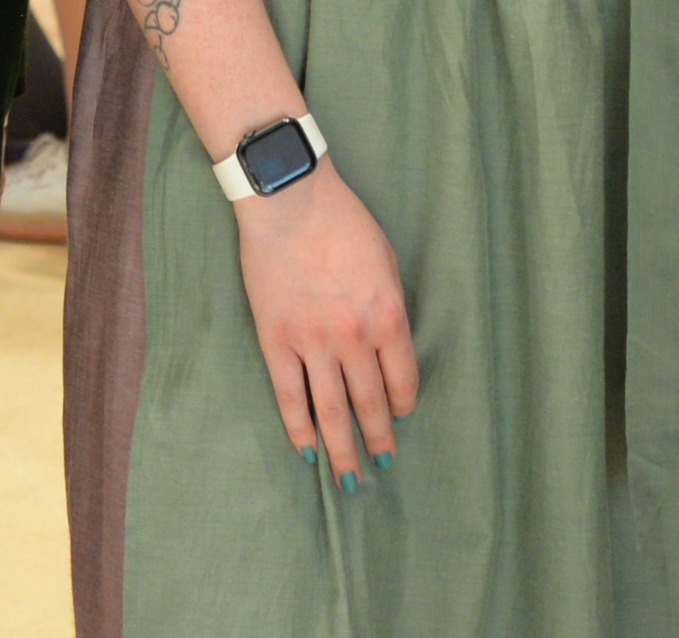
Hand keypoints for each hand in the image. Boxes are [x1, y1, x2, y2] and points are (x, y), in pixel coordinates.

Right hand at [230, 168, 419, 466]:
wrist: (288, 197)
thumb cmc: (343, 221)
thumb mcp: (386, 262)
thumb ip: (390, 309)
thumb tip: (388, 351)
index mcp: (387, 316)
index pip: (402, 380)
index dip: (403, 405)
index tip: (401, 417)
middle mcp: (353, 337)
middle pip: (370, 404)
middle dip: (378, 439)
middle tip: (381, 464)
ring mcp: (312, 342)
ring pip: (330, 411)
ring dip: (343, 449)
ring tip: (350, 479)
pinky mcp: (275, 340)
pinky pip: (288, 395)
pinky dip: (299, 427)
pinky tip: (308, 450)